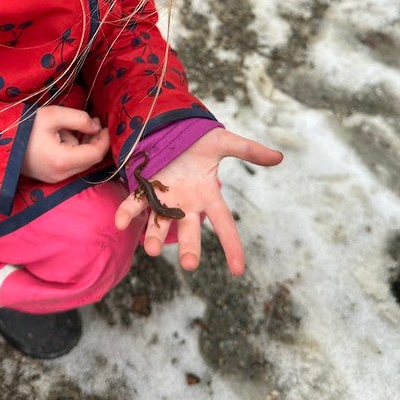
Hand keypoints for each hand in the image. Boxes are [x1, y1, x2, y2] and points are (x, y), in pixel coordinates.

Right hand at [21, 106, 109, 181]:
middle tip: (92, 122)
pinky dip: (73, 150)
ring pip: (81, 162)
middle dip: (94, 141)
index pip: (95, 154)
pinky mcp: (50, 176)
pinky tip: (62, 136)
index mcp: (62, 161)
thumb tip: (96, 127)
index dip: (104, 139)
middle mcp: (60, 175)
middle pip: (90, 160)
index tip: (105, 125)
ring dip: (82, 144)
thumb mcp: (53, 115)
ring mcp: (55, 178)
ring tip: (68, 127)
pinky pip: (70, 164)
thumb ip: (79, 119)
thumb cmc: (25, 126)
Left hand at [115, 128, 282, 274]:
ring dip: (155, 236)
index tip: (239, 271)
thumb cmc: (199, 140)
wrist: (169, 128)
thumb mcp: (224, 142)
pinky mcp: (144, 189)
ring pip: (160, 223)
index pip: (224, 223)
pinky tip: (120, 222)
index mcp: (207, 194)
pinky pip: (135, 204)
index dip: (232, 246)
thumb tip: (279, 157)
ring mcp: (164, 198)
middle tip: (189, 264)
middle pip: (190, 230)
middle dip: (189, 247)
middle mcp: (185, 203)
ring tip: (151, 249)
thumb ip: (249, 150)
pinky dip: (127, 213)